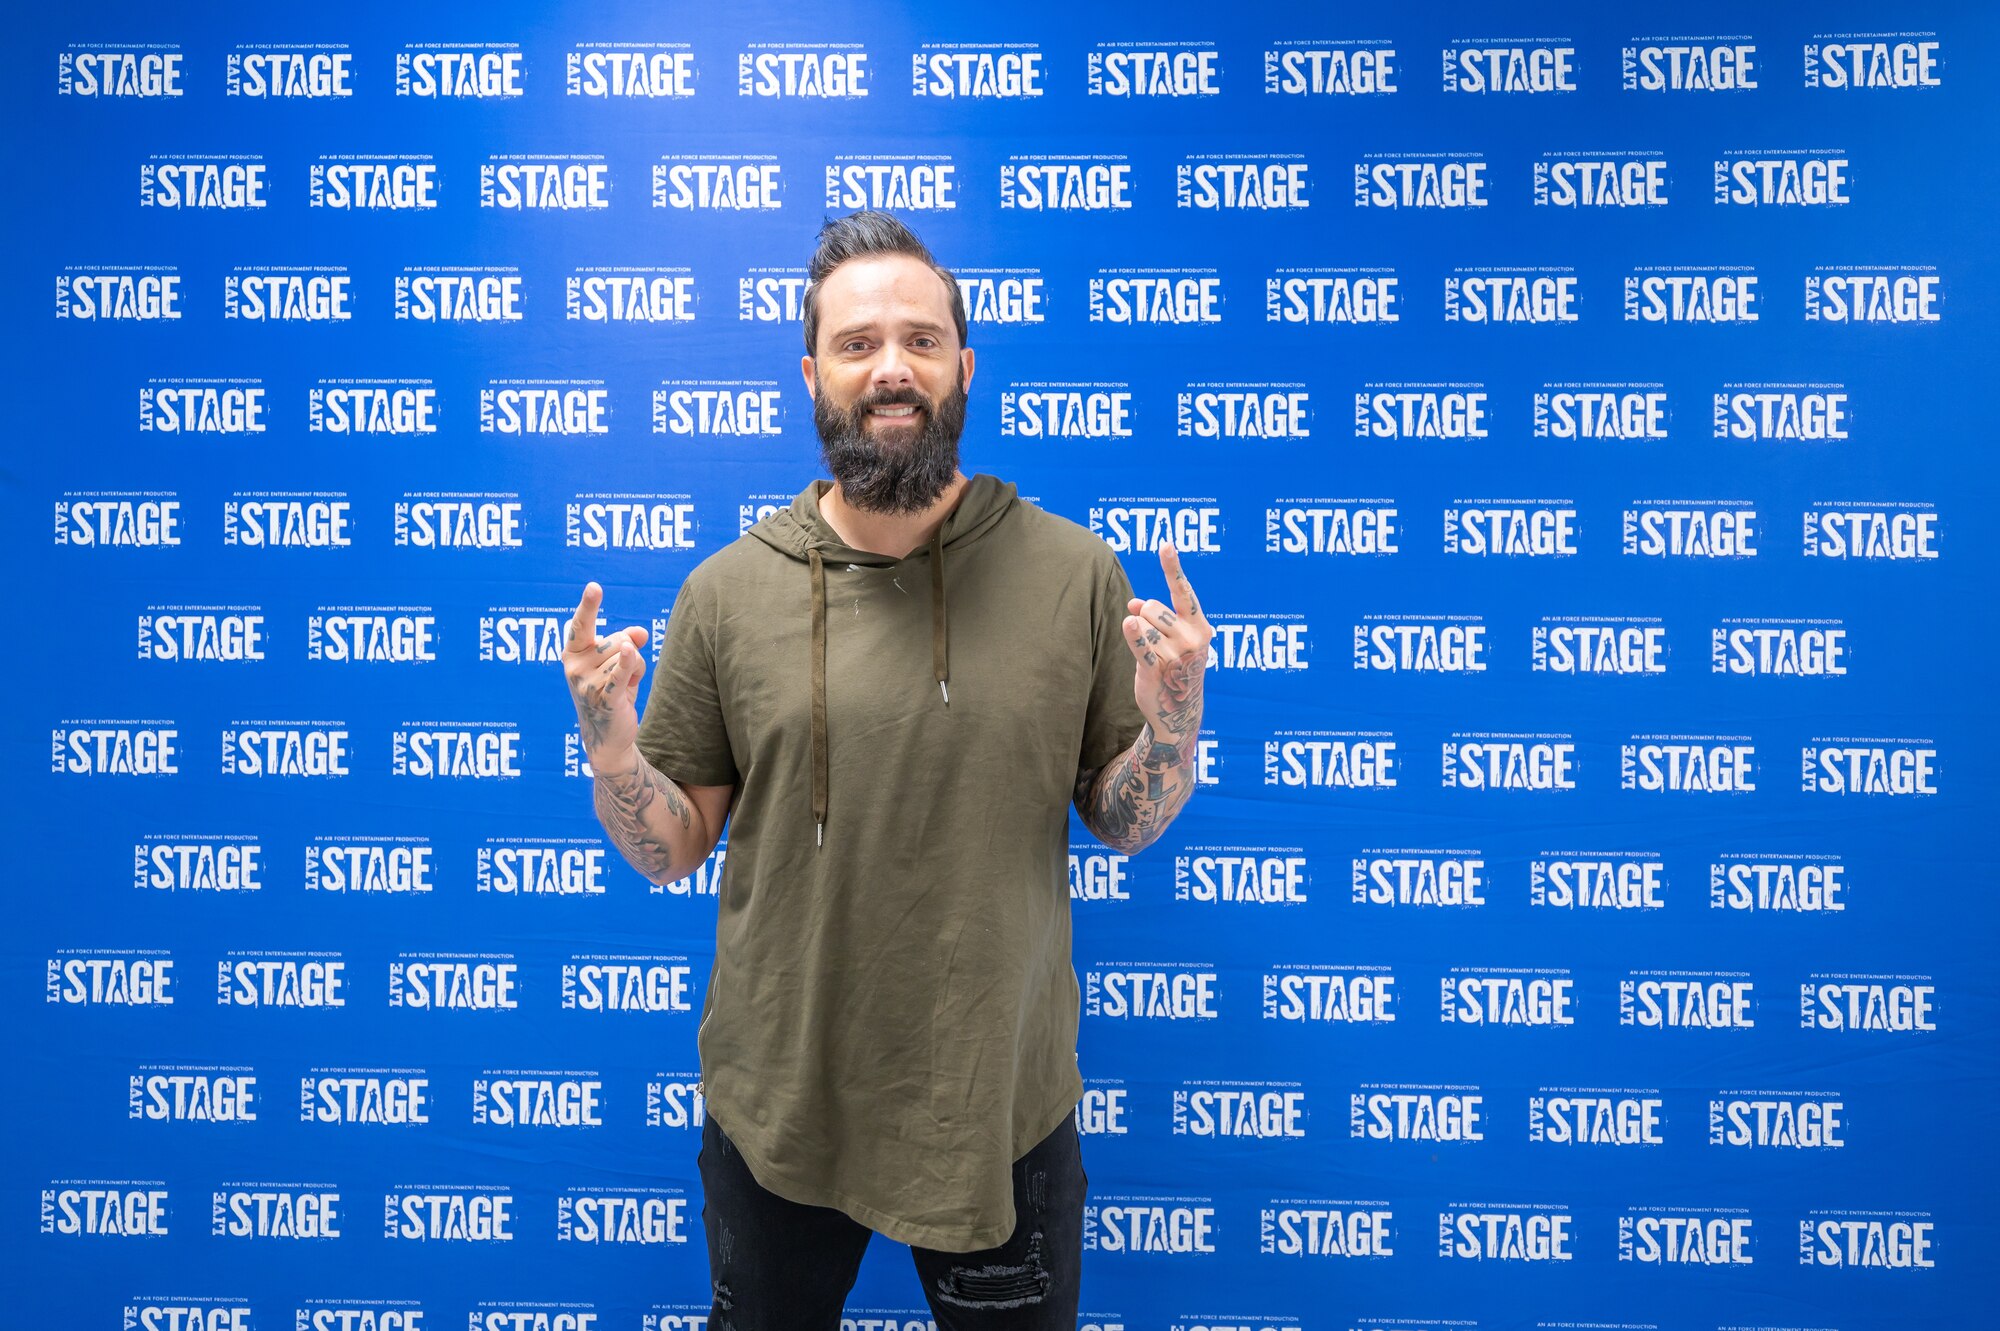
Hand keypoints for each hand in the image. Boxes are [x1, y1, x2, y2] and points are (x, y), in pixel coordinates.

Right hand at [561, 582, 649, 774]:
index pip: (581, 625)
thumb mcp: (616, 663)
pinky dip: (628, 665)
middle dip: (630, 652)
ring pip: (628, 657)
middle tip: (623, 674)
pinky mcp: (606, 700)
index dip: (588, 606)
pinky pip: (620, 675)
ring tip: (625, 687)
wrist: (607, 738)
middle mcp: (575, 668)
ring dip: (637, 669)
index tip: (595, 586)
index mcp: (572, 654)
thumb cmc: (610, 691)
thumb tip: (640, 633)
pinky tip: (632, 652)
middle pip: (617, 640)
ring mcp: (588, 685)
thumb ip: (626, 642)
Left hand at [1122, 541, 1212, 741]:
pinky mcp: (1157, 671)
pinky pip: (1141, 647)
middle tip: (1155, 641)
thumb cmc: (1176, 667)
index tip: (1165, 544)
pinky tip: (1128, 623)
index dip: (1172, 567)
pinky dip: (1134, 636)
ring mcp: (1176, 656)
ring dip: (1139, 635)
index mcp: (1200, 627)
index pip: (1183, 591)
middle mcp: (1191, 639)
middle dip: (1145, 618)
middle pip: (1152, 607)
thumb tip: (1133, 604)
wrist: (1180, 712)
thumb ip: (1155, 617)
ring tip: (1152, 656)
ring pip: (1141, 624)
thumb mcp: (1172, 640)